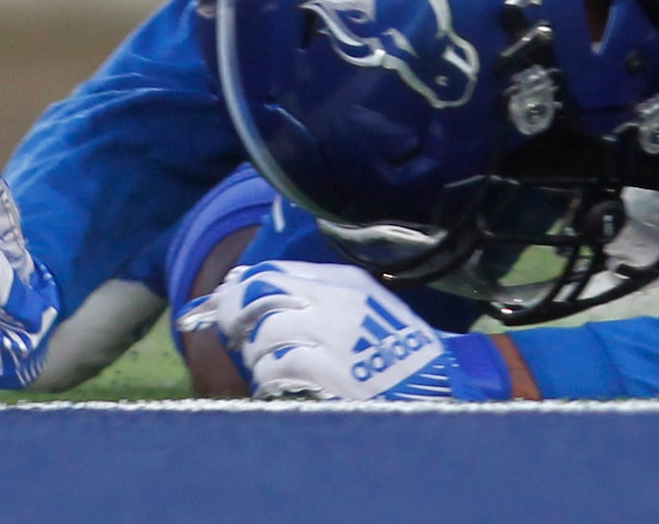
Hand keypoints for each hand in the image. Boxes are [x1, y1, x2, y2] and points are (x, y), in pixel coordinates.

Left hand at [177, 260, 502, 402]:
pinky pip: (275, 370)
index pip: (271, 272)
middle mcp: (335, 301)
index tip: (221, 304)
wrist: (437, 380)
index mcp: (343, 281)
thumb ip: (312, 292)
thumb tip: (246, 286)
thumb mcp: (360, 304)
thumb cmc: (392, 346)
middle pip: (258, 297)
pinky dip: (267, 382)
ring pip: (262, 336)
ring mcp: (332, 336)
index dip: (237, 289)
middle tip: (234, 336)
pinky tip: (279, 386)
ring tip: (268, 367)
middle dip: (235, 317)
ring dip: (255, 356)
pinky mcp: (329, 371)